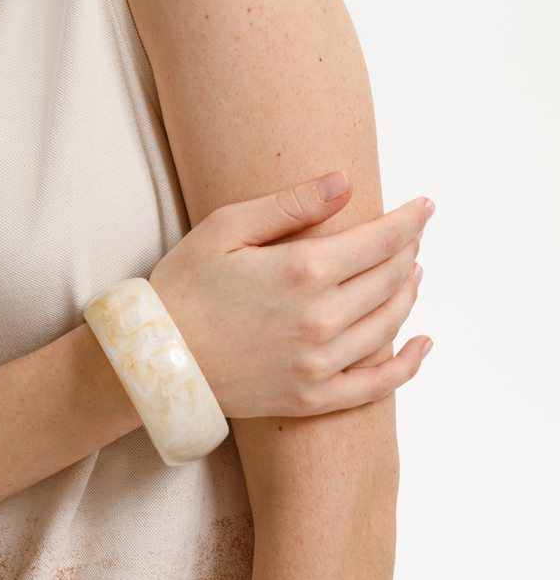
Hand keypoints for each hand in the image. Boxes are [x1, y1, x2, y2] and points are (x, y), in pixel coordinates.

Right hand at [148, 173, 432, 416]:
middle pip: (390, 279)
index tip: (424, 206)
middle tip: (413, 234)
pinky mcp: (312, 398)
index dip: (409, 221)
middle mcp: (321, 319)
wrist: (154, 358)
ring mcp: (319, 363)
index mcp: (303, 271)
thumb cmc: (183, 284)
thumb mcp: (227, 227)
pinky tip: (423, 345)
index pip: (380, 241)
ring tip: (413, 272)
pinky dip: (408, 366)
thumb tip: (346, 181)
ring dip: (408, 294)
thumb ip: (291, 204)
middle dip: (409, 251)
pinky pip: (377, 385)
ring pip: (389, 324)